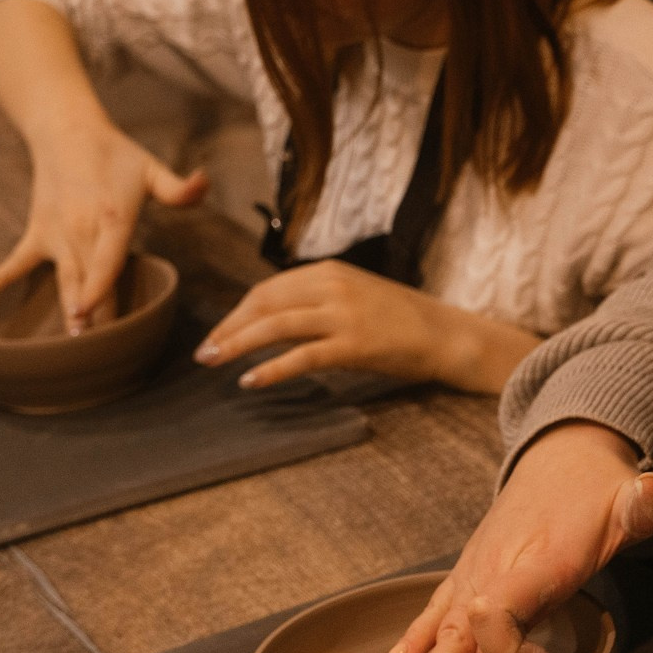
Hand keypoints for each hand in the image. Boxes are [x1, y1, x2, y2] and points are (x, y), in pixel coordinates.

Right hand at [0, 122, 206, 332]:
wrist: (67, 131)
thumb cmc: (114, 155)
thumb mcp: (152, 168)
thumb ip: (179, 187)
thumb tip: (204, 183)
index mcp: (111, 219)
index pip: (107, 260)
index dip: (98, 287)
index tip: (90, 312)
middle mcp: (81, 230)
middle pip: (87, 280)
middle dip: (92, 315)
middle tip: (94, 350)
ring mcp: (57, 234)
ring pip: (61, 279)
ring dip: (63, 305)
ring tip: (68, 335)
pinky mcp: (38, 233)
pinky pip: (17, 260)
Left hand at [195, 259, 531, 391]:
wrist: (447, 335)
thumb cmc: (402, 322)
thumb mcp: (355, 298)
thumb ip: (317, 303)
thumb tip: (273, 322)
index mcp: (330, 271)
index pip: (268, 289)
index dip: (237, 312)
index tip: (219, 333)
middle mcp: (333, 286)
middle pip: (264, 303)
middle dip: (229, 327)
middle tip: (204, 352)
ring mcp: (344, 314)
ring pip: (276, 325)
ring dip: (238, 345)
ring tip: (213, 363)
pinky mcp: (355, 344)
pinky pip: (302, 356)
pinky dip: (271, 368)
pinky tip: (250, 381)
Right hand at [391, 422, 652, 652]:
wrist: (565, 457)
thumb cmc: (600, 490)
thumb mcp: (631, 498)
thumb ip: (643, 504)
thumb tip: (651, 491)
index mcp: (537, 558)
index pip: (504, 608)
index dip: (509, 644)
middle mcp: (496, 567)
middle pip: (465, 628)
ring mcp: (477, 570)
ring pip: (446, 626)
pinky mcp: (470, 572)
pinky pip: (438, 605)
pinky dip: (418, 633)